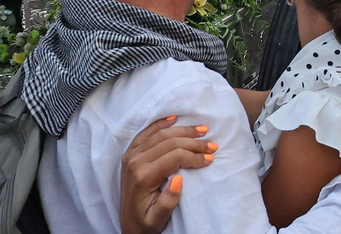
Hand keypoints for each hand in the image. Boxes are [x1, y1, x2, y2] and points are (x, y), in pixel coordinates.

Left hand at [118, 117, 214, 233]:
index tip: (210, 158)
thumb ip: (168, 202)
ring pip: (161, 134)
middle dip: (194, 142)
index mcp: (143, 177)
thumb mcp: (157, 220)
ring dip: (183, 130)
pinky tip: (174, 119)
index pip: (174, 157)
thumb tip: (178, 179)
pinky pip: (146, 132)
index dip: (194, 156)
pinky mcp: (130, 153)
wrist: (128, 226)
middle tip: (212, 145)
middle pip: (169, 142)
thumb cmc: (146, 224)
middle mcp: (135, 162)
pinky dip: (161, 123)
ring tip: (202, 130)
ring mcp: (131, 155)